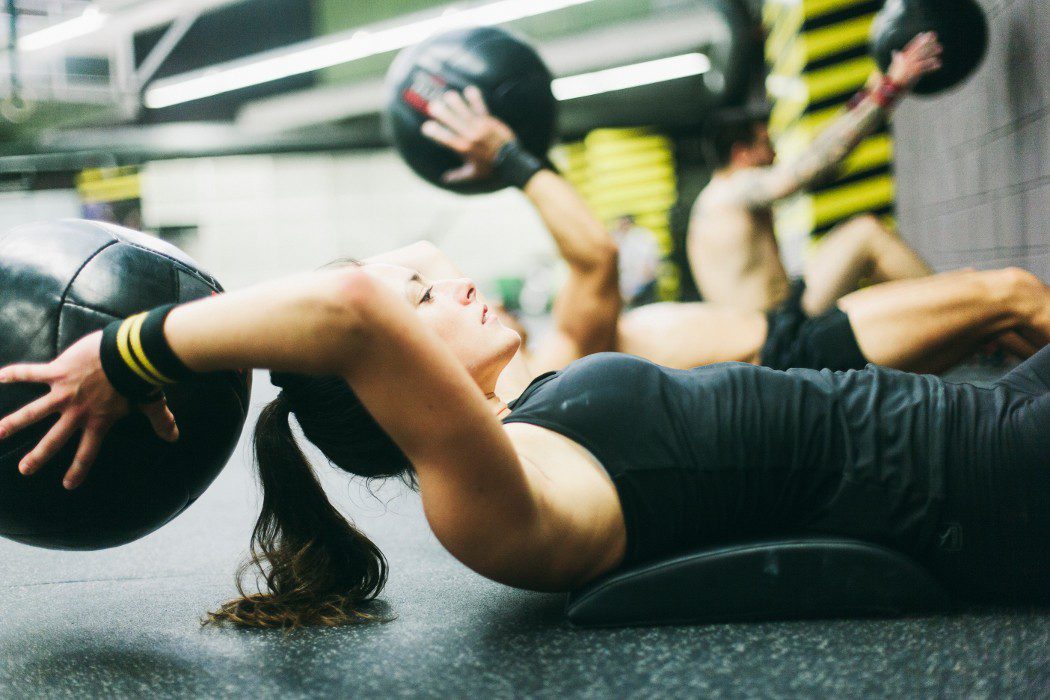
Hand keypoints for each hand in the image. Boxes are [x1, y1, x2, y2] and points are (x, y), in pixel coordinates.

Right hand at [0, 331, 178, 489]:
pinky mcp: (57, 371)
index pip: (88, 452)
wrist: (131, 355)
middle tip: (25, 470)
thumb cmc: (142, 378)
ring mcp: (64, 392)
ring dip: (12, 423)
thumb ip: (161, 421)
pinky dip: (13, 374)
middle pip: (54, 439)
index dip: (78, 470)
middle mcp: (77, 411)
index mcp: (99, 421)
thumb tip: (175, 436)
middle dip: (38, 456)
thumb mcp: (151, 403)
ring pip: (33, 412)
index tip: (69, 485)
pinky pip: (30, 373)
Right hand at [421, 86, 515, 183]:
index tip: (426, 127)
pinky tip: (469, 90)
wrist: (511, 163)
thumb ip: (458, 176)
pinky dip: (475, 99)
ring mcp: (480, 127)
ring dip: (456, 103)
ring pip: (465, 112)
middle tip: (432, 106)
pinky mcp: (489, 122)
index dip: (435, 132)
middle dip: (442, 114)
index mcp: (464, 149)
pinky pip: (481, 108)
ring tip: (448, 95)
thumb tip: (444, 180)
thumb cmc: (491, 169)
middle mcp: (470, 136)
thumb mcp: (473, 174)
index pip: (446, 139)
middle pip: (453, 122)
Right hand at [887, 32, 942, 89]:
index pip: (911, 47)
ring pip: (923, 57)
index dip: (917, 40)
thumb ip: (896, 59)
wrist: (890, 88)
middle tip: (934, 36)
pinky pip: (925, 68)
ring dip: (932, 52)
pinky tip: (938, 64)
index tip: (923, 34)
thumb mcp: (894, 66)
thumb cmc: (892, 79)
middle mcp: (906, 61)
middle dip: (926, 42)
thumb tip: (895, 52)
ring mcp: (910, 66)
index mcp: (902, 59)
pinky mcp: (914, 73)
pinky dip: (932, 66)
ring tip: (940, 48)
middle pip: (918, 49)